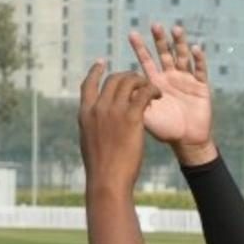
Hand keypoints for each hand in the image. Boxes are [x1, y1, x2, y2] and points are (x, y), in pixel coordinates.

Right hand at [78, 60, 156, 194]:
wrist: (107, 180)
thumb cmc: (101, 168)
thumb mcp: (89, 143)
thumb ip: (92, 127)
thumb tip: (95, 124)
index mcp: (85, 113)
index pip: (88, 84)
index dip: (95, 71)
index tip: (102, 62)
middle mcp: (98, 108)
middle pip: (113, 79)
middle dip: (127, 77)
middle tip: (138, 81)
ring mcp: (114, 110)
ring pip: (129, 81)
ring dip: (141, 81)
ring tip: (150, 88)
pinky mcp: (131, 117)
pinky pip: (144, 93)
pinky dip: (152, 90)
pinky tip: (158, 95)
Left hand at [127, 24, 214, 164]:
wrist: (187, 141)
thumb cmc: (164, 130)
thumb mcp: (145, 115)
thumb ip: (134, 102)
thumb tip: (122, 88)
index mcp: (155, 82)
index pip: (146, 61)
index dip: (139, 48)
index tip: (131, 34)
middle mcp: (170, 77)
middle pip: (165, 53)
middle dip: (160, 40)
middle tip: (154, 26)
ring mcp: (186, 80)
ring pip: (182, 57)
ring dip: (179, 43)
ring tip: (176, 29)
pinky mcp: (201, 86)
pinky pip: (200, 70)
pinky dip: (199, 59)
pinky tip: (195, 48)